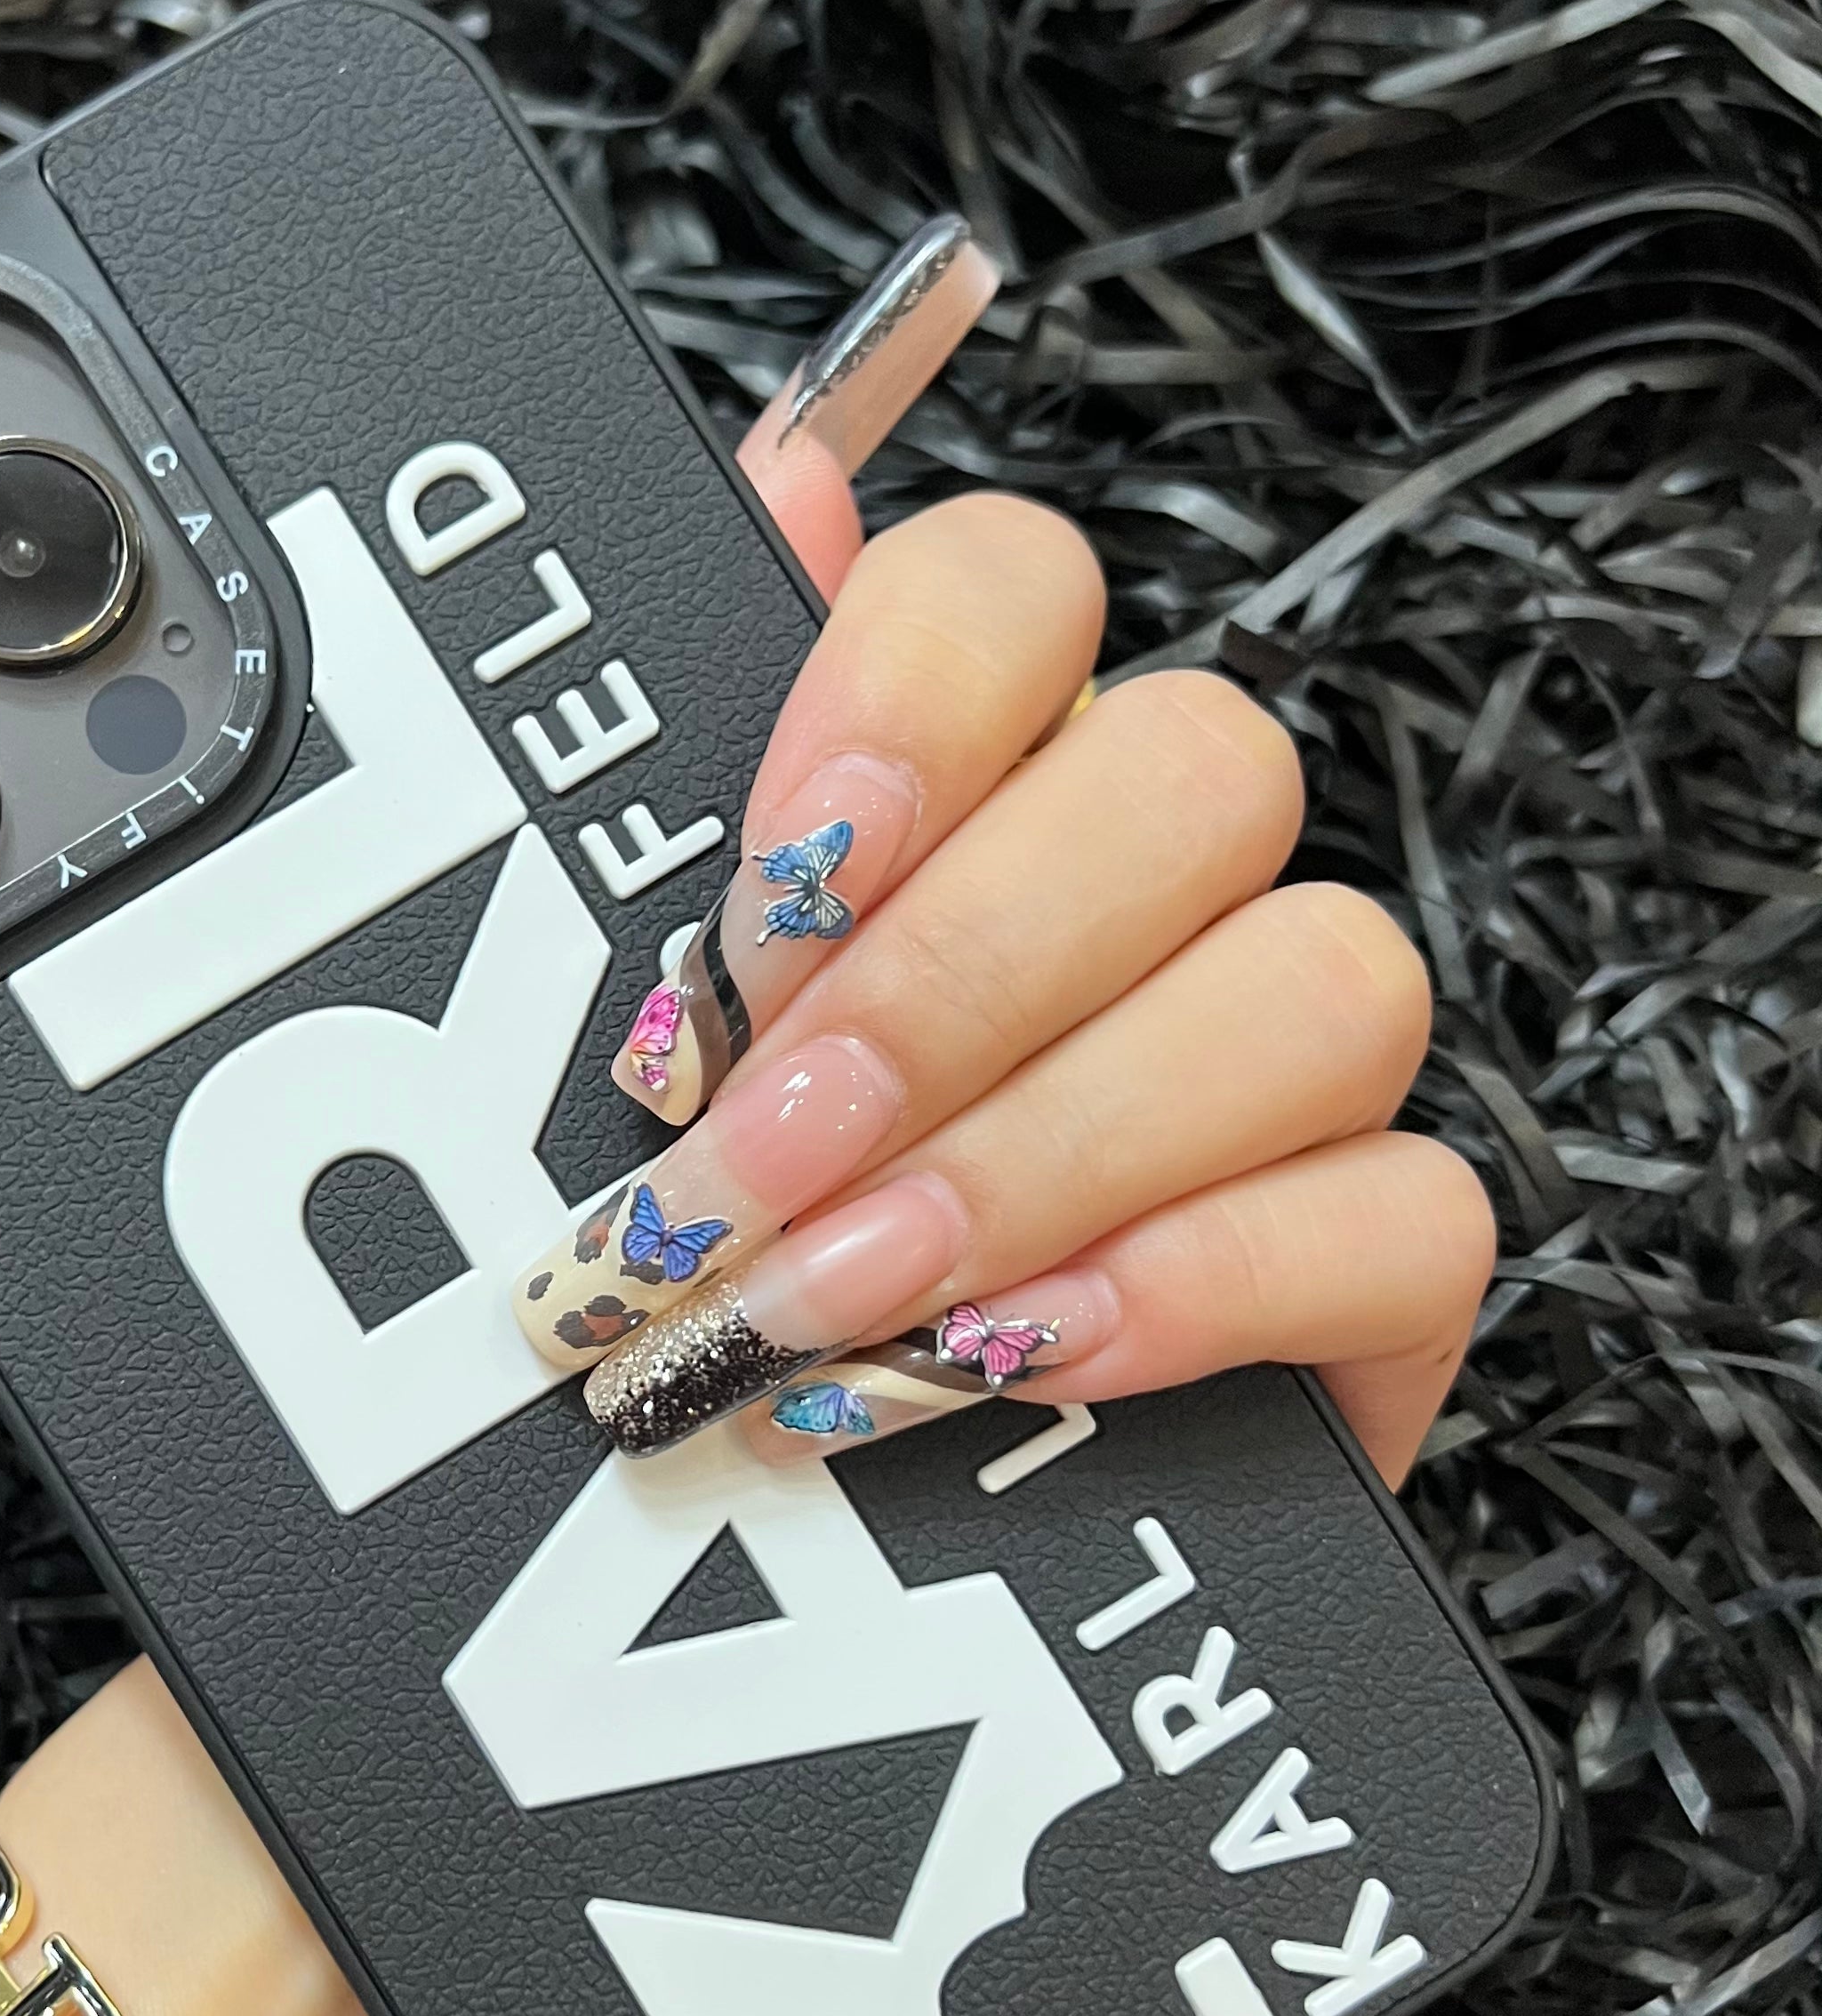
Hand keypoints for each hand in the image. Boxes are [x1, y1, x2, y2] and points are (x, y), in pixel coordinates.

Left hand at [516, 220, 1492, 1488]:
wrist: (756, 1540)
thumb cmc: (682, 1251)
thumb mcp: (608, 1017)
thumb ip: (684, 756)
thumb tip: (777, 475)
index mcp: (966, 785)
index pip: (1015, 588)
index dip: (908, 698)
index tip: (760, 884)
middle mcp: (1147, 891)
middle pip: (1195, 773)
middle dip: (955, 983)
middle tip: (755, 1152)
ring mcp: (1276, 1071)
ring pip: (1325, 978)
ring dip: (1056, 1145)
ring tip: (846, 1287)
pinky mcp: (1364, 1263)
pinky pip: (1407, 1210)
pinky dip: (1206, 1282)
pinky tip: (1028, 1354)